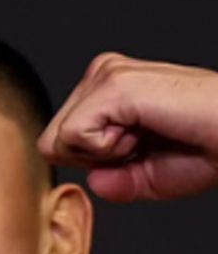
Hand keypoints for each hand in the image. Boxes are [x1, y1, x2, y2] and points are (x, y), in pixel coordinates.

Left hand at [40, 53, 217, 200]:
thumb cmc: (207, 149)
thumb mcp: (147, 176)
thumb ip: (110, 180)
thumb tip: (90, 180)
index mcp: (106, 89)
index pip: (59, 141)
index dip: (97, 163)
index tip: (142, 150)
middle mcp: (103, 73)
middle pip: (52, 142)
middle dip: (95, 160)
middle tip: (146, 143)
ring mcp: (107, 74)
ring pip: (57, 140)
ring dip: (104, 154)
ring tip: (149, 134)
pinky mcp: (113, 84)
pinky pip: (74, 137)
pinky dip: (108, 150)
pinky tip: (145, 131)